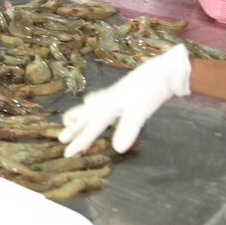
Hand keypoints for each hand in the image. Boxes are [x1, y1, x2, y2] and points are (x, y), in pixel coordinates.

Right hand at [59, 43, 190, 156]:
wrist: (163, 71)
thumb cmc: (150, 90)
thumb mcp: (140, 111)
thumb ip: (128, 129)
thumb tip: (117, 149)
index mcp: (108, 106)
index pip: (92, 127)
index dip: (80, 141)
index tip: (67, 153)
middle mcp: (106, 100)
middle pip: (85, 116)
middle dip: (74, 128)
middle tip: (61, 138)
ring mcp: (112, 95)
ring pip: (89, 107)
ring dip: (79, 115)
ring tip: (68, 121)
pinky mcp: (119, 92)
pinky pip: (98, 101)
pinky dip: (90, 105)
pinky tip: (91, 104)